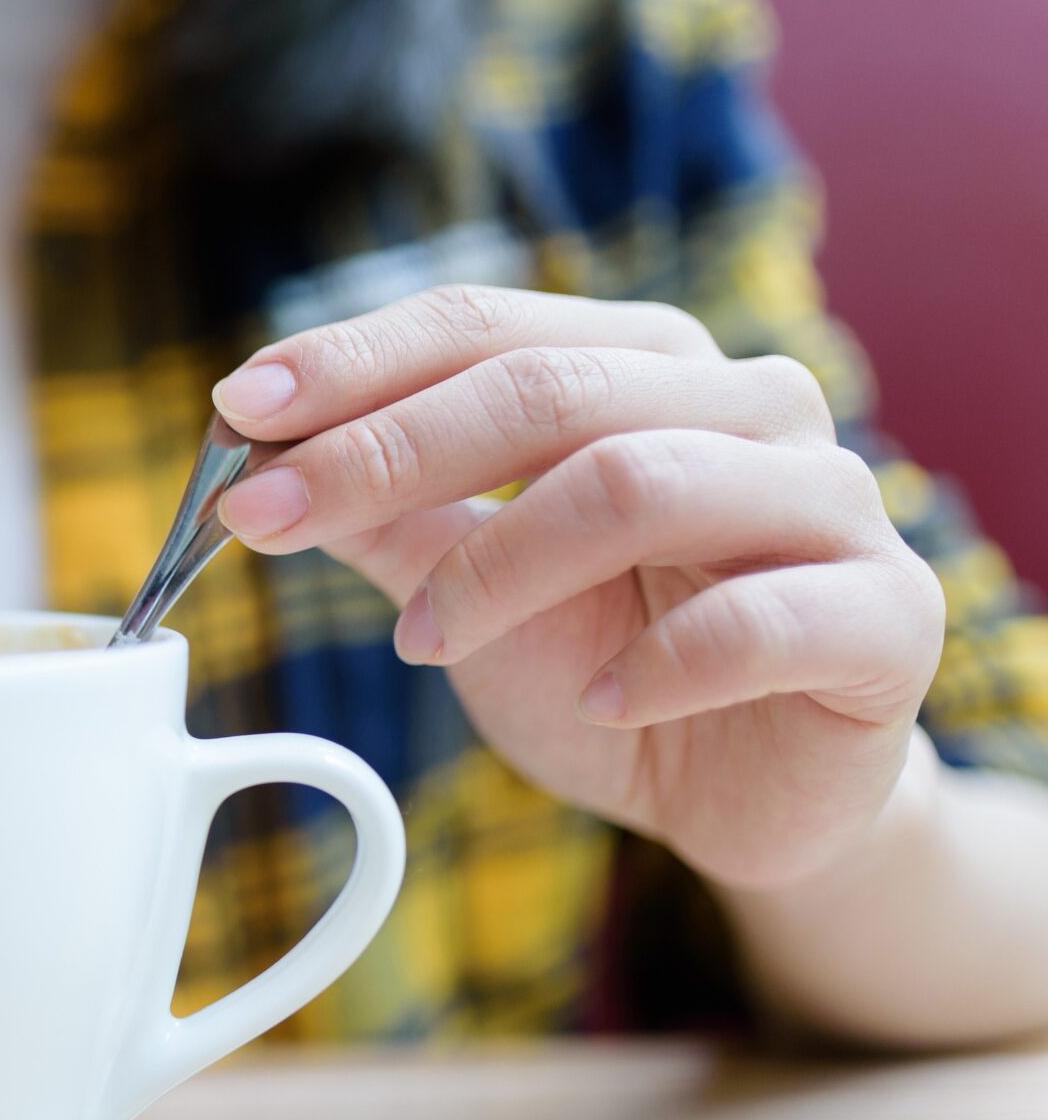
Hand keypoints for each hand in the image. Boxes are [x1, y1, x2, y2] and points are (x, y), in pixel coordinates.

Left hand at [210, 286, 945, 890]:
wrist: (745, 793)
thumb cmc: (606, 664)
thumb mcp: (466, 588)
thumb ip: (382, 520)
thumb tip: (255, 460)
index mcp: (645, 364)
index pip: (482, 326)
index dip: (352, 362)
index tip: (234, 411)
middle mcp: (747, 402)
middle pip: (545, 390)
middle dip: (383, 451)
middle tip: (264, 517)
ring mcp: (828, 501)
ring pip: (636, 481)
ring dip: (497, 565)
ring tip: (422, 640)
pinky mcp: (885, 618)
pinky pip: (754, 620)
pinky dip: (651, 663)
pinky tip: (594, 697)